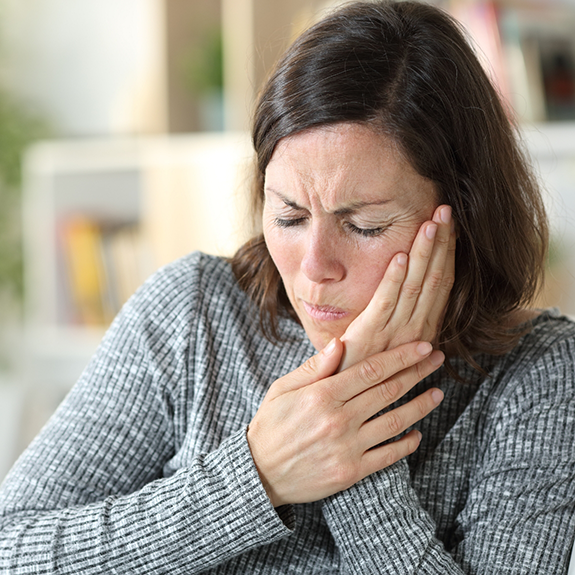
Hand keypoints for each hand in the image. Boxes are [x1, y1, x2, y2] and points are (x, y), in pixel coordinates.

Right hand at [247, 338, 443, 506]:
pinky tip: (417, 434)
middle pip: (388, 391)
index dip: (401, 356)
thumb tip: (341, 342)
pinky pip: (387, 456)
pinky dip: (406, 444)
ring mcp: (347, 447)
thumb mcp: (283, 389)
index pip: (371, 369)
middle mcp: (338, 419)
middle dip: (417, 372)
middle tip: (437, 360)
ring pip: (394, 421)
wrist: (260, 473)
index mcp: (322, 395)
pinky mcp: (351, 472)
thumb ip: (314, 367)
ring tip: (438, 393)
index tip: (422, 346)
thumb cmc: (271, 424)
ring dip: (420, 406)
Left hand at [339, 205, 454, 370]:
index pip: (441, 284)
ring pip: (414, 285)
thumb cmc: (368, 368)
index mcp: (424, 329)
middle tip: (446, 210)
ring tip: (431, 223)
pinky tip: (399, 255)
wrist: (348, 398)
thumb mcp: (396, 346)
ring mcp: (394, 332)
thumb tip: (429, 330)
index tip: (451, 226)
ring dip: (423, 253)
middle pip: (433, 279)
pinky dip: (393, 278)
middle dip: (441, 243)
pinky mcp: (369, 334)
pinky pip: (385, 302)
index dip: (447, 254)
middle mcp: (416, 329)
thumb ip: (409, 329)